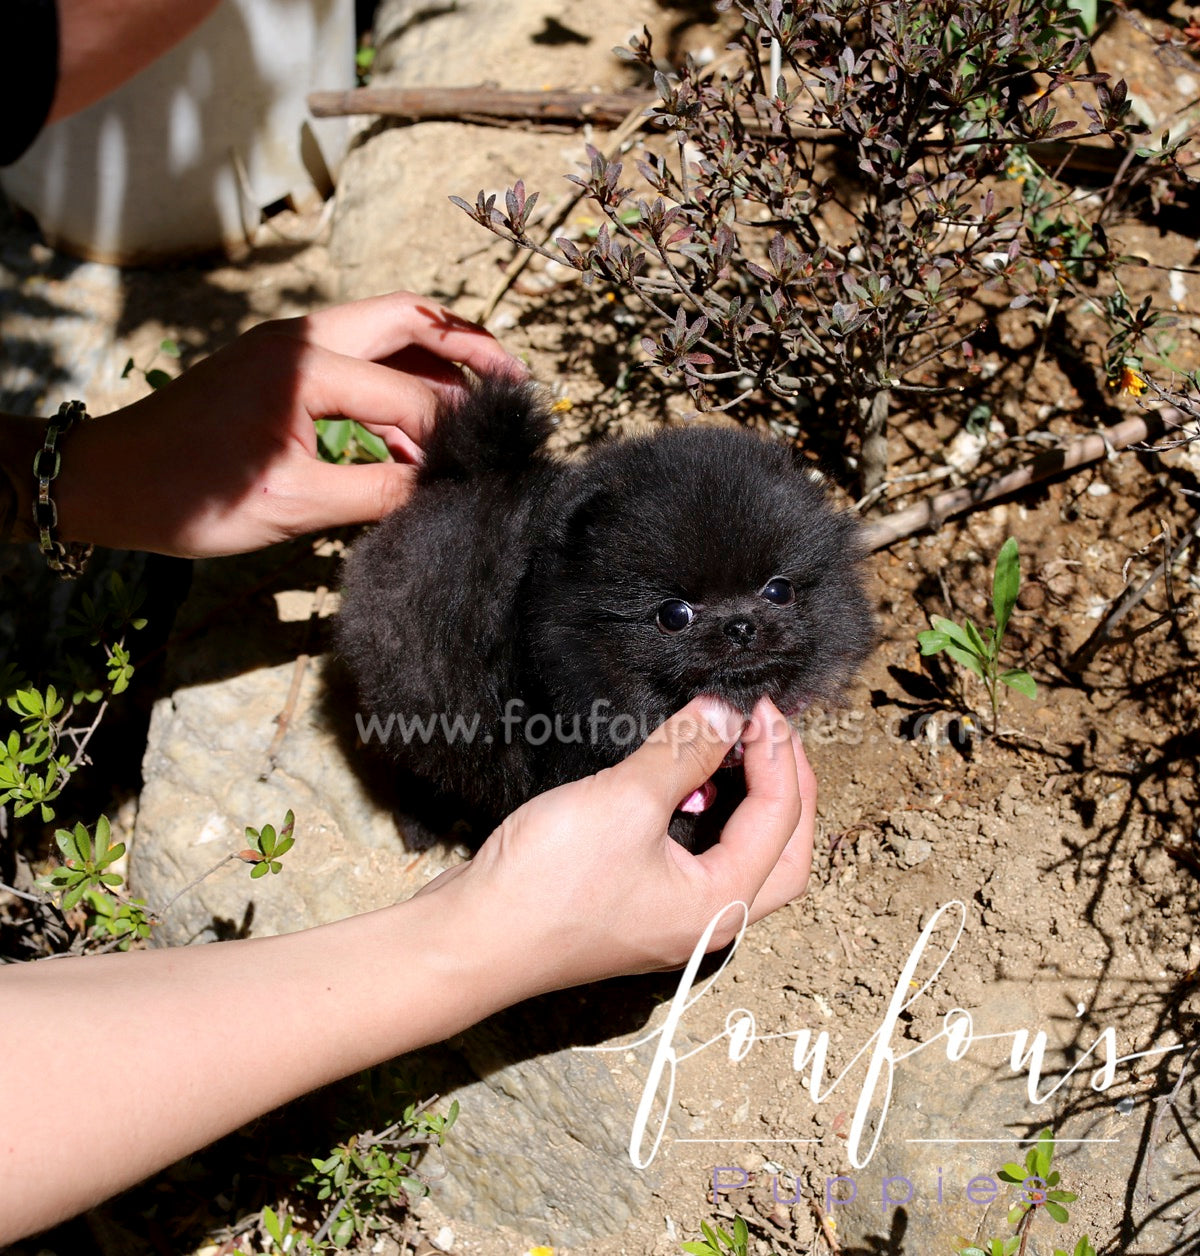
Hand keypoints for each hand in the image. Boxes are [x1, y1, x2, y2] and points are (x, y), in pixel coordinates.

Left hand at [54, 291, 522, 557]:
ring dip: (430, 368)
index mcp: (306, 365)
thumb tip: (445, 489)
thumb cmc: (192, 494)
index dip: (455, 429)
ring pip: (382, 339)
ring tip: (477, 411)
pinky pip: (353, 369)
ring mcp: (288, 349)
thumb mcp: (294, 504)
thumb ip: (378, 491)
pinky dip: (391, 393)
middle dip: (466, 347)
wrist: (110, 481)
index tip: (493, 458)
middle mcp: (302, 340)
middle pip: (407, 320)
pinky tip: (413, 441)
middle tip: (515, 380)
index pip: (408, 392)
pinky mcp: (278, 371)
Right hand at [416, 695, 815, 999]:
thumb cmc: (545, 887)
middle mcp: (705, 919)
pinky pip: (696, 856)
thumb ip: (682, 752)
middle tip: (771, 732)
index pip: (780, 821)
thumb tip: (723, 714)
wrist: (471, 937)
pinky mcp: (638, 903)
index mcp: (718, 906)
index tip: (761, 707)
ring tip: (733, 747)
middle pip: (783, 853)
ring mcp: (671, 916)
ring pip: (741, 856)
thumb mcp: (624, 801)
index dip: (778, 755)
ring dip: (749, 802)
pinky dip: (707, 816)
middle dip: (788, 788)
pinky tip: (684, 780)